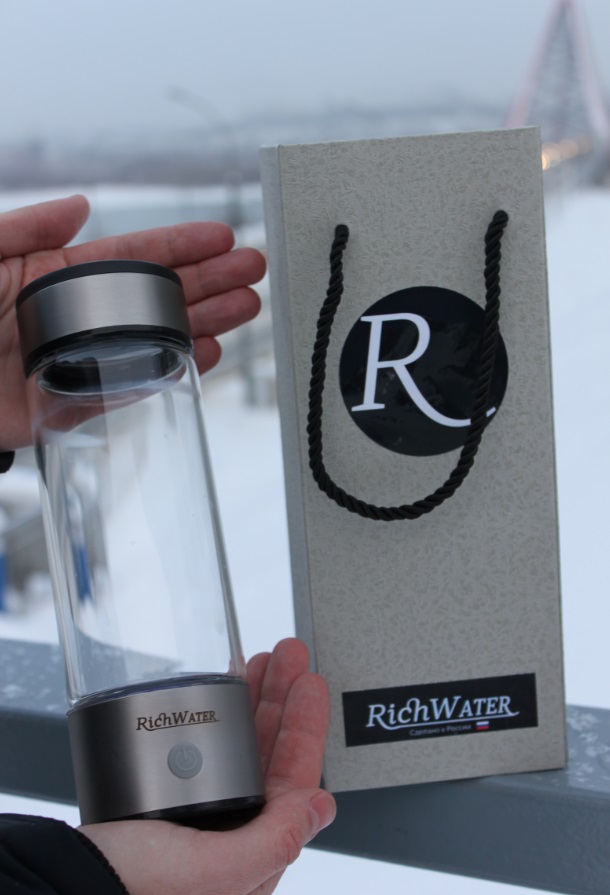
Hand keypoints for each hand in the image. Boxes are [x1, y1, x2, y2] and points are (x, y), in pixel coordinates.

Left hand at [0, 195, 264, 449]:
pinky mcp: (70, 404)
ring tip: (244, 310)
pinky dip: (168, 373)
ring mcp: (79, 360)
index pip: (132, 255)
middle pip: (156, 296)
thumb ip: (23, 228)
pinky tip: (203, 356)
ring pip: (154, 339)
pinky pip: (129, 387)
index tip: (221, 236)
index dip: (180, 244)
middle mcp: (76, 316)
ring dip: (203, 323)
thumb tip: (80, 206)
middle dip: (209, 281)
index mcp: (55, 275)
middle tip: (252, 272)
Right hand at [80, 639, 335, 894]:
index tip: (308, 682)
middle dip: (281, 699)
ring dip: (254, 700)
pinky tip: (222, 690)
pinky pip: (207, 746)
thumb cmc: (132, 891)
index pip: (293, 778)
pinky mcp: (171, 799)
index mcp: (251, 852)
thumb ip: (274, 840)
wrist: (65, 885)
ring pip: (241, 744)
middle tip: (287, 656)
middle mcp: (232, 833)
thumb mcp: (214, 871)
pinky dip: (218, 713)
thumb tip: (321, 804)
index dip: (305, 726)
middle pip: (270, 752)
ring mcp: (202, 813)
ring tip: (260, 662)